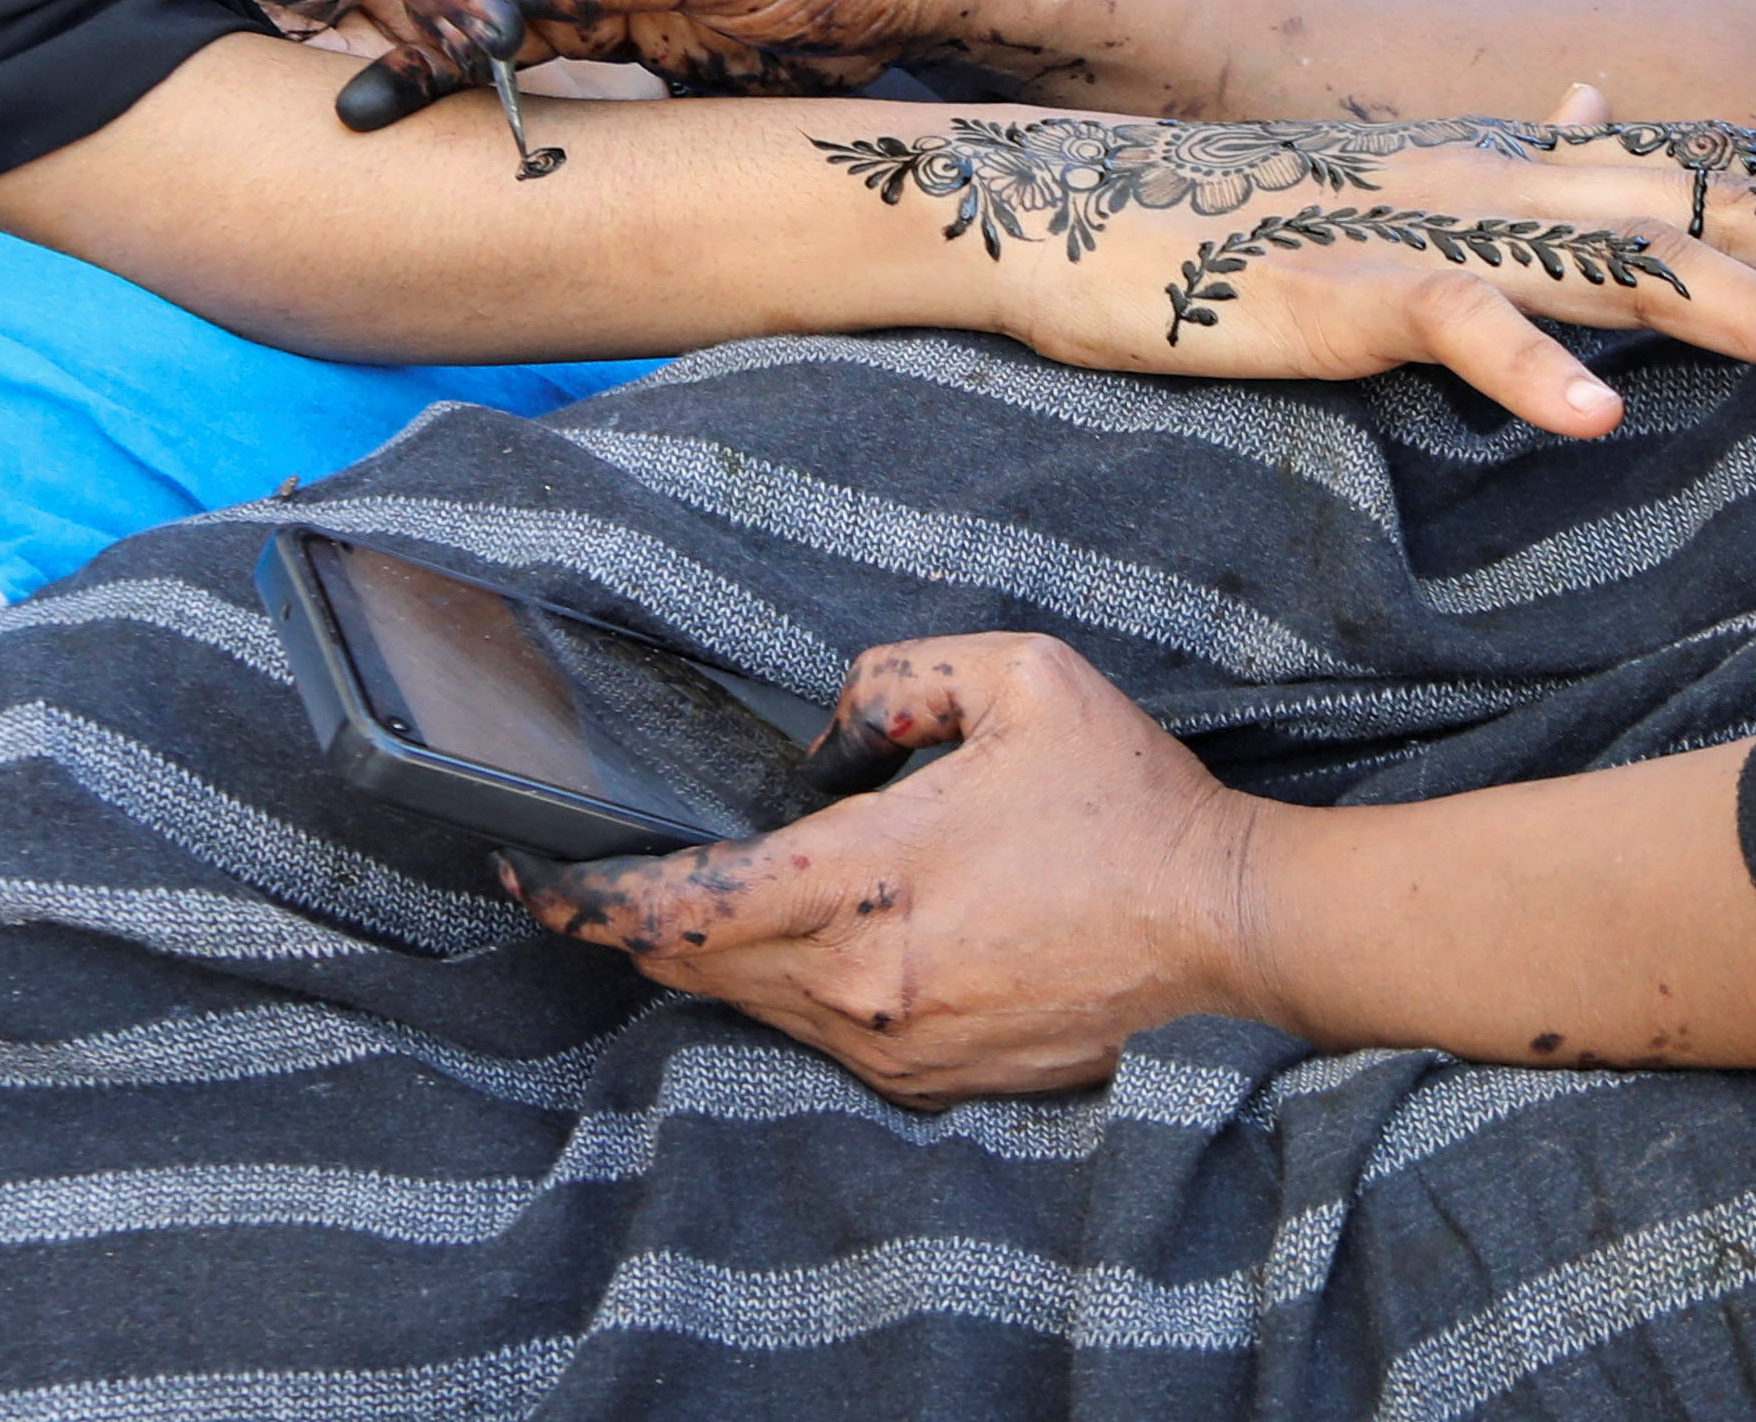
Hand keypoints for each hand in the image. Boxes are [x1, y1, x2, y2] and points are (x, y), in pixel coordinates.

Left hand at [508, 631, 1253, 1105]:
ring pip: (748, 1004)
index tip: (528, 874)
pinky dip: (782, 985)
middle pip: (694, 967)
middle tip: (587, 875)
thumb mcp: (1020, 677)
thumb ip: (896, 677)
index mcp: (867, 884)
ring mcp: (895, 1047)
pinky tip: (801, 938)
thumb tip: (830, 734)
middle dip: (632, 922)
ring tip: (689, 896)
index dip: (587, 896)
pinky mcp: (929, 1077)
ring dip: (708, 954)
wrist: (1227, 931)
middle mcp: (862, 987)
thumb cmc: (1127, 804)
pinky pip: (815, 1031)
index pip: (682, 907)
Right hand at [815, 97, 1755, 434]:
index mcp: (1509, 174)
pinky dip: (1531, 369)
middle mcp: (1493, 187)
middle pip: (1696, 212)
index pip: (1692, 171)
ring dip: (1744, 311)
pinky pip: (1452, 326)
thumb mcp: (1396, 193)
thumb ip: (1504, 166)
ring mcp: (1426, 235)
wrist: (1086, 211)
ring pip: (1611, 265)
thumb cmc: (1239, 223)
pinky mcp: (1344, 289)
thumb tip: (1584, 110)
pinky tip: (1603, 419)